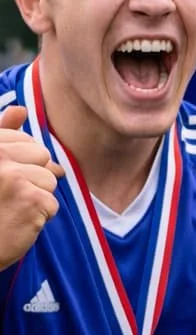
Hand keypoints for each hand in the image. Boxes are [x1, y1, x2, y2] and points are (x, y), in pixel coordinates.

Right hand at [0, 105, 62, 268]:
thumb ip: (2, 137)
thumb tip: (20, 109)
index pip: (25, 141)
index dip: (20, 163)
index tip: (2, 183)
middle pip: (41, 157)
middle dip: (30, 178)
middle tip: (4, 198)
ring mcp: (14, 177)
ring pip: (49, 181)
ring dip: (34, 199)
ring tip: (8, 211)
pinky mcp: (30, 200)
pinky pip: (51, 204)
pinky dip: (37, 218)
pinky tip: (15, 224)